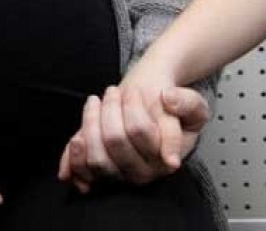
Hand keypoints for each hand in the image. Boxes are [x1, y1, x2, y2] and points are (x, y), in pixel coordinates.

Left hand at [58, 84, 209, 191]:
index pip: (139, 131)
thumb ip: (187, 102)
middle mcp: (141, 172)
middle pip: (114, 141)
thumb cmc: (169, 108)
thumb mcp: (193, 103)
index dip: (132, 106)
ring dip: (90, 123)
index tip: (134, 91)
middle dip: (110, 109)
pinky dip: (73, 160)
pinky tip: (75, 141)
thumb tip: (169, 101)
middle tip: (112, 90)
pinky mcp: (97, 171)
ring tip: (94, 101)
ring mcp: (118, 174)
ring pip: (96, 156)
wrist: (151, 110)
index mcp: (164, 159)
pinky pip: (81, 171)